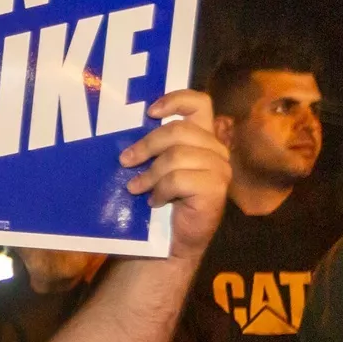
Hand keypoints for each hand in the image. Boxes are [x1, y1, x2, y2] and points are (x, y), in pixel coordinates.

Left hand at [119, 90, 230, 260]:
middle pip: (179, 130)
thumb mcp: (154, 167)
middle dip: (146, 145)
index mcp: (202, 138)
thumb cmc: (160, 200)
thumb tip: (122, 128)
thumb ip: (152, 147)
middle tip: (124, 161)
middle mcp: (215, 150)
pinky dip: (160, 190)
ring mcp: (220, 169)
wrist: (170, 241)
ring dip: (149, 174)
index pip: (199, 103)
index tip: (149, 112)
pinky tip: (154, 201)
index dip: (175, 100)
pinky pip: (179, 179)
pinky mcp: (216, 189)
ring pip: (177, 156)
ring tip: (135, 188)